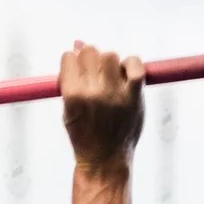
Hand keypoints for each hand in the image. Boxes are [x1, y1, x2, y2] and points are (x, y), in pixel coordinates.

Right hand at [61, 42, 144, 178]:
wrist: (105, 160)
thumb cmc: (84, 134)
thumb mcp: (68, 109)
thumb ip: (70, 79)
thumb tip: (77, 43)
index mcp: (72, 96)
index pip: (69, 58)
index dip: (72, 62)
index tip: (77, 72)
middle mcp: (93, 93)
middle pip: (90, 52)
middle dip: (89, 59)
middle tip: (93, 75)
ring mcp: (115, 94)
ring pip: (111, 55)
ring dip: (109, 62)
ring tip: (109, 78)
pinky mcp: (134, 96)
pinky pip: (135, 64)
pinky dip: (131, 64)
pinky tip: (126, 74)